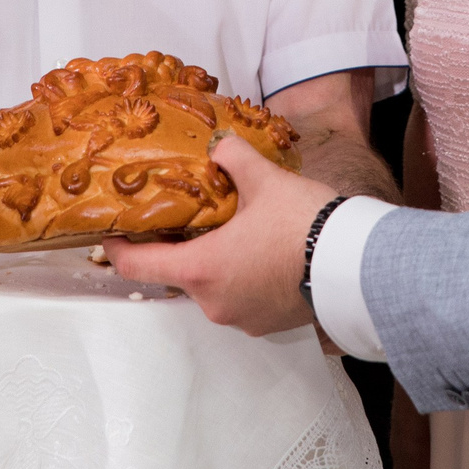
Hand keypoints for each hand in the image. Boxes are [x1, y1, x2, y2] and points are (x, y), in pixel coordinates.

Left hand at [108, 135, 340, 335]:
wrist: (355, 265)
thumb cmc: (304, 225)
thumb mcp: (263, 179)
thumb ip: (232, 157)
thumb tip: (220, 145)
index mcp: (201, 270)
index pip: (138, 266)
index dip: (118, 247)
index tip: (113, 232)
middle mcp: (214, 303)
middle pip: (178, 274)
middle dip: (181, 246)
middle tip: (187, 216)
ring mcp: (242, 318)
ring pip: (212, 285)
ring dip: (216, 261)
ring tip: (232, 228)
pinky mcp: (267, 323)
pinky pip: (240, 297)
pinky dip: (241, 276)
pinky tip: (260, 249)